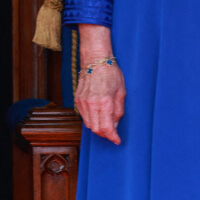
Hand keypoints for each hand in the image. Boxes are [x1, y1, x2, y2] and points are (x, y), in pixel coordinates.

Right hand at [76, 24, 125, 144]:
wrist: (95, 59)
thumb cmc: (110, 73)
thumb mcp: (121, 92)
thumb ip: (118, 111)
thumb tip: (115, 125)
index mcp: (105, 102)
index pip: (107, 128)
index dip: (113, 137)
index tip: (117, 140)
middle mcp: (92, 104)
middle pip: (96, 130)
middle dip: (105, 134)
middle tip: (113, 132)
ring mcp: (82, 102)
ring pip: (89, 125)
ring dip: (98, 127)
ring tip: (106, 123)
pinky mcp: (77, 100)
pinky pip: (84, 117)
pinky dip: (92, 119)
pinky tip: (98, 114)